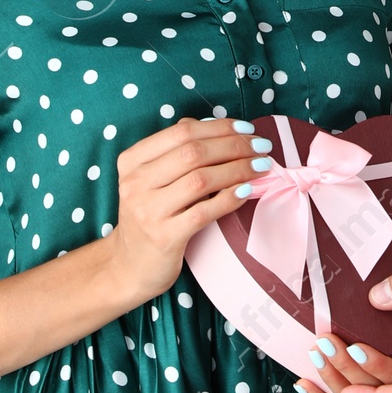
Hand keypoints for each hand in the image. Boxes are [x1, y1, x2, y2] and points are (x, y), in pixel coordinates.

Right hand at [106, 116, 267, 309]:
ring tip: (261, 167)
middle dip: (235, 146)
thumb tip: (219, 127)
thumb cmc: (150, 215)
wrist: (130, 266)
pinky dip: (230, 198)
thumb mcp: (153, 179)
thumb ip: (177, 151)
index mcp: (132, 161)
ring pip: (202, 180)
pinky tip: (246, 191)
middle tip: (261, 147)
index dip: (219, 127)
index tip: (246, 128)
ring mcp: (148, 211)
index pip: (181, 132)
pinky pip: (205, 212)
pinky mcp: (164, 237)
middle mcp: (136, 183)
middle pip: (194, 153)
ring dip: (238, 170)